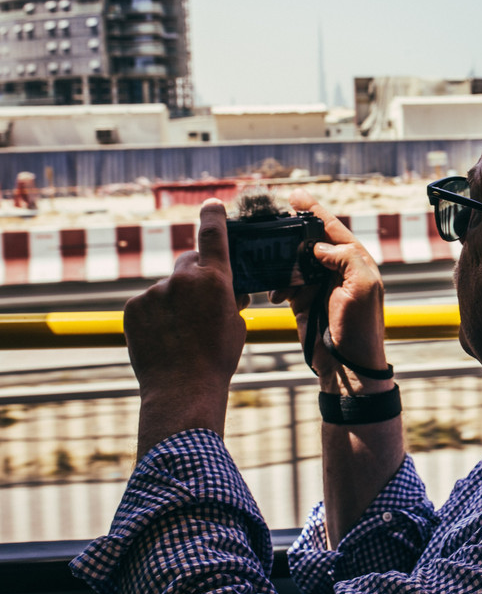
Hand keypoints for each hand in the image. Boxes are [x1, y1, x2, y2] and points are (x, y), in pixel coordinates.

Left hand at [125, 199, 248, 454]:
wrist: (182, 389)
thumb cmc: (217, 359)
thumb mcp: (236, 324)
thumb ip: (229, 299)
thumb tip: (226, 292)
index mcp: (215, 280)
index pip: (213, 235)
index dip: (212, 216)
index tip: (212, 204)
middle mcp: (183, 279)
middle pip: (188, 263)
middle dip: (195, 277)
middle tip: (200, 305)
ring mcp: (155, 292)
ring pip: (167, 288)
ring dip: (174, 302)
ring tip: (181, 335)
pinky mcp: (133, 307)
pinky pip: (147, 303)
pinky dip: (155, 315)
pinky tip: (163, 338)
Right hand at [269, 189, 388, 394]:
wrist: (347, 366)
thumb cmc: (361, 329)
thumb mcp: (362, 287)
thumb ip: (345, 258)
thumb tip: (320, 245)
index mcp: (355, 261)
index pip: (333, 228)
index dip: (314, 210)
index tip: (295, 195)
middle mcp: (337, 269)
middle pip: (310, 239)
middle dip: (291, 230)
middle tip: (270, 220)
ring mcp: (318, 284)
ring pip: (294, 259)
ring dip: (281, 259)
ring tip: (267, 255)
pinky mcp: (302, 300)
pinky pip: (285, 282)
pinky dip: (277, 282)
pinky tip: (274, 290)